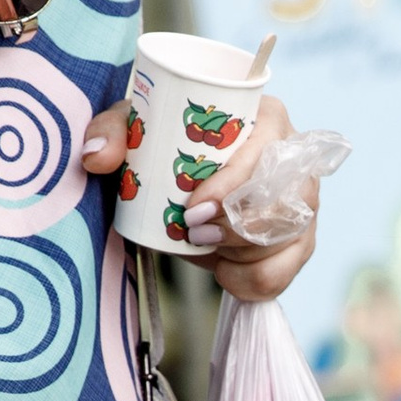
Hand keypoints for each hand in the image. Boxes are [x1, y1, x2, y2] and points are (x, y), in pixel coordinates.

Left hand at [82, 90, 320, 303]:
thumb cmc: (163, 144)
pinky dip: (251, 281)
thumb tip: (97, 158)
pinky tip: (223, 271)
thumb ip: (110, 131)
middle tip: (192, 234)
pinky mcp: (298, 243)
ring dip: (240, 254)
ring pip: (287, 239)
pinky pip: (283, 273)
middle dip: (238, 228)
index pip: (266, 152)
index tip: (191, 212)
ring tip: (200, 247)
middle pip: (286, 200)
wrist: (178, 180)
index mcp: (267, 119)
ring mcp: (303, 204)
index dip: (234, 187)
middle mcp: (294, 159)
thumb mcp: (134, 129)